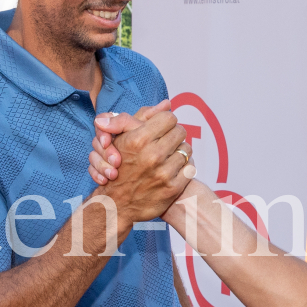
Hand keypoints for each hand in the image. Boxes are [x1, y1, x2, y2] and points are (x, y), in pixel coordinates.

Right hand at [93, 107, 192, 228]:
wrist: (116, 203)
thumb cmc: (119, 166)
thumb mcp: (121, 137)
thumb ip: (141, 116)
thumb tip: (167, 103)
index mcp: (139, 139)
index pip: (169, 117)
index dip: (165, 122)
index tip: (160, 129)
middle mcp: (152, 155)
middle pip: (180, 131)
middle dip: (173, 135)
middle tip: (165, 142)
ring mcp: (164, 173)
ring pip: (187, 149)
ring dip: (179, 151)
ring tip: (168, 156)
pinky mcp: (173, 188)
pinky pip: (190, 168)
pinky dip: (184, 166)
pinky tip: (173, 168)